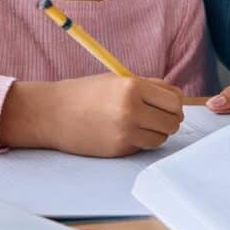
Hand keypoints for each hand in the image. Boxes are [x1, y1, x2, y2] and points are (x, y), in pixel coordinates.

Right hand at [0, 74, 183, 155]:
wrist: (54, 113)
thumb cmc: (86, 93)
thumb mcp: (118, 80)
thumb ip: (148, 87)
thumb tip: (176, 99)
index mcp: (133, 86)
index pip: (174, 99)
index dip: (174, 103)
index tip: (168, 104)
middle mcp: (132, 109)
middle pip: (173, 120)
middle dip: (169, 119)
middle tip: (158, 116)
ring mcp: (126, 132)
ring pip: (162, 137)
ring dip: (157, 132)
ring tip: (142, 124)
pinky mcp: (119, 149)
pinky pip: (144, 147)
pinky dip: (142, 141)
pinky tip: (127, 133)